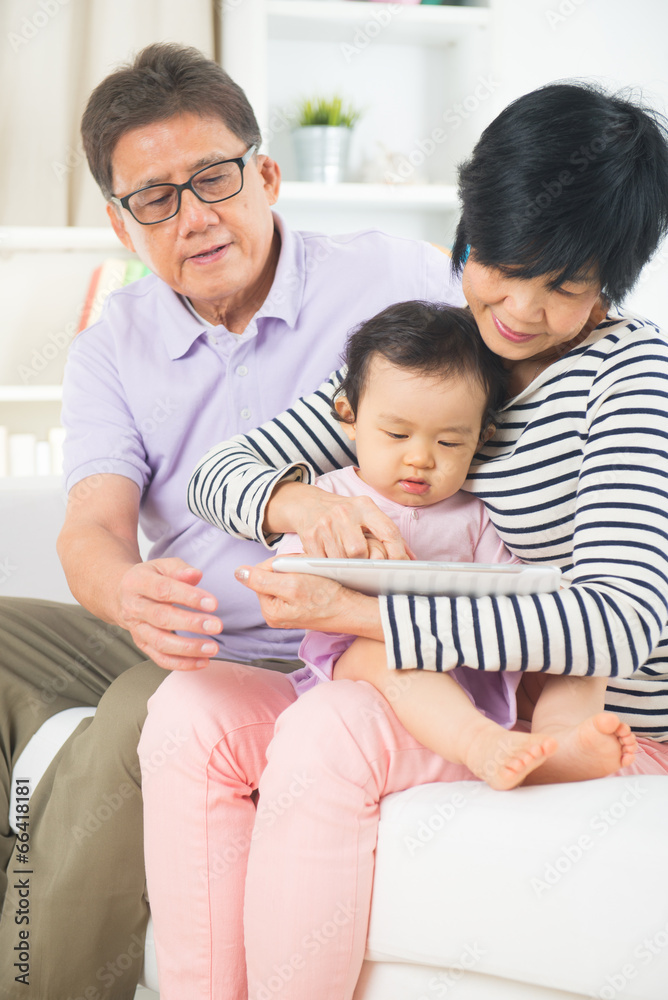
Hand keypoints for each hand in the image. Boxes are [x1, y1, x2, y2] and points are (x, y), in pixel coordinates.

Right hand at [117, 558, 222, 670]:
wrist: (122, 594)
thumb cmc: (148, 578)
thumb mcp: (161, 566)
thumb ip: (179, 569)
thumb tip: (196, 575)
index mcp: (138, 583)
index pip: (163, 590)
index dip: (189, 597)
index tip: (212, 603)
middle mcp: (134, 607)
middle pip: (162, 618)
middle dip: (191, 624)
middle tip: (216, 625)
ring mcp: (137, 629)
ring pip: (160, 643)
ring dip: (188, 648)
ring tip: (212, 648)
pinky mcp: (142, 644)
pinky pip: (160, 658)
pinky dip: (181, 664)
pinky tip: (202, 661)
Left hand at [235, 558, 383, 638]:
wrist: (353, 610)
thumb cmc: (327, 598)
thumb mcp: (292, 585)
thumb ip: (261, 579)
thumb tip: (237, 573)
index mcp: (269, 609)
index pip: (261, 573)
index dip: (279, 563)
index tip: (297, 565)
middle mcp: (275, 613)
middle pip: (272, 575)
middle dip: (289, 567)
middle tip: (308, 570)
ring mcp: (287, 612)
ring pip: (284, 578)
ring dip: (298, 571)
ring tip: (314, 575)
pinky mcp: (299, 608)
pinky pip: (295, 585)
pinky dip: (304, 577)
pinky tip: (317, 581)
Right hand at [284, 484, 409, 558]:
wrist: (307, 504)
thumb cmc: (344, 514)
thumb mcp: (367, 515)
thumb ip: (388, 534)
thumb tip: (411, 558)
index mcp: (364, 506)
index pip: (388, 531)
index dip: (398, 552)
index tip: (403, 568)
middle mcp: (344, 513)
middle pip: (360, 551)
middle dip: (364, 563)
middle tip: (367, 569)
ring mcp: (325, 525)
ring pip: (342, 559)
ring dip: (347, 567)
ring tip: (349, 565)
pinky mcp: (310, 537)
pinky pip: (324, 562)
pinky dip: (331, 567)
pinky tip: (333, 563)